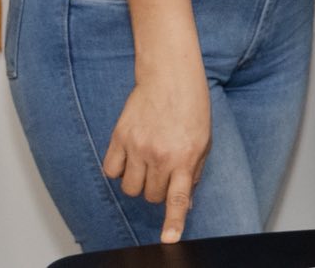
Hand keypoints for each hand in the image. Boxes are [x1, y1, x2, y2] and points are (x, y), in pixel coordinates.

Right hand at [101, 61, 210, 242]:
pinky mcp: (119, 138)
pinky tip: (129, 156)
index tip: (169, 239)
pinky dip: (118, 170)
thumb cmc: (191, 106)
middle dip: (157, 190)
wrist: (170, 75)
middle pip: (150, 196)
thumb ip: (194, 171)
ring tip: (147, 162)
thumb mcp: (204, 140)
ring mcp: (138, 147)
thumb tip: (187, 201)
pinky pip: (111, 172)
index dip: (173, 221)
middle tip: (163, 170)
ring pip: (130, 188)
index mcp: (185, 156)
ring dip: (138, 182)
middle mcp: (160, 155)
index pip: (178, 197)